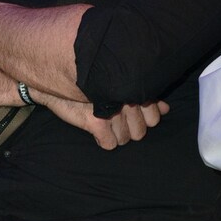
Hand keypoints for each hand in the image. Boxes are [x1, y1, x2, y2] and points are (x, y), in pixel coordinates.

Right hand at [39, 91, 170, 150]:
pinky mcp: (96, 122)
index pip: (154, 117)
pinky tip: (96, 128)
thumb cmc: (91, 80)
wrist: (55, 77)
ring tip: (104, 121)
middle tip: (115, 118)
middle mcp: (127, 100)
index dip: (143, 119)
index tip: (130, 112)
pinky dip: (103, 140)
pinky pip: (110, 144)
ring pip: (125, 139)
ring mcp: (113, 112)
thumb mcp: (120, 83)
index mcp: (135, 90)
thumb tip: (165, 109)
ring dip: (115, 134)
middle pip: (140, 132)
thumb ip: (146, 96)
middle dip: (129, 128)